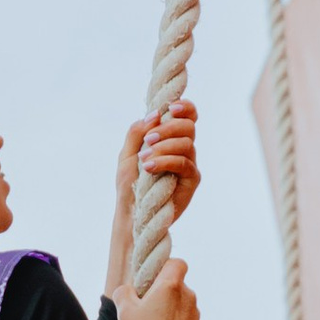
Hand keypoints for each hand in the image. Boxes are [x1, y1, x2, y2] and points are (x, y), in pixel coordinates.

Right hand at [116, 252, 199, 319]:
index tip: (151, 280)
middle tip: (145, 309)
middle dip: (162, 293)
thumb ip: (123, 293)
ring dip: (168, 312)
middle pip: (176, 286)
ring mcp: (195, 316)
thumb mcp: (124, 311)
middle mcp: (188, 297)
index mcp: (172, 286)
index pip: (177, 263)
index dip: (165, 267)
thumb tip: (125, 290)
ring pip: (180, 306)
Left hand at [120, 98, 199, 221]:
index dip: (185, 107)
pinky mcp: (192, 180)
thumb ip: (137, 131)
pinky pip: (184, 164)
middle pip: (189, 126)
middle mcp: (183, 149)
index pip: (187, 116)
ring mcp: (189, 164)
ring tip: (144, 160)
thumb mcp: (127, 153)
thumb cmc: (130, 183)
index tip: (170, 107)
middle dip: (168, 128)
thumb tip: (155, 114)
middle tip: (148, 140)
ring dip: (163, 147)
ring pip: (187, 144)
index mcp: (171, 138)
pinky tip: (149, 167)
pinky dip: (165, 161)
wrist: (131, 211)